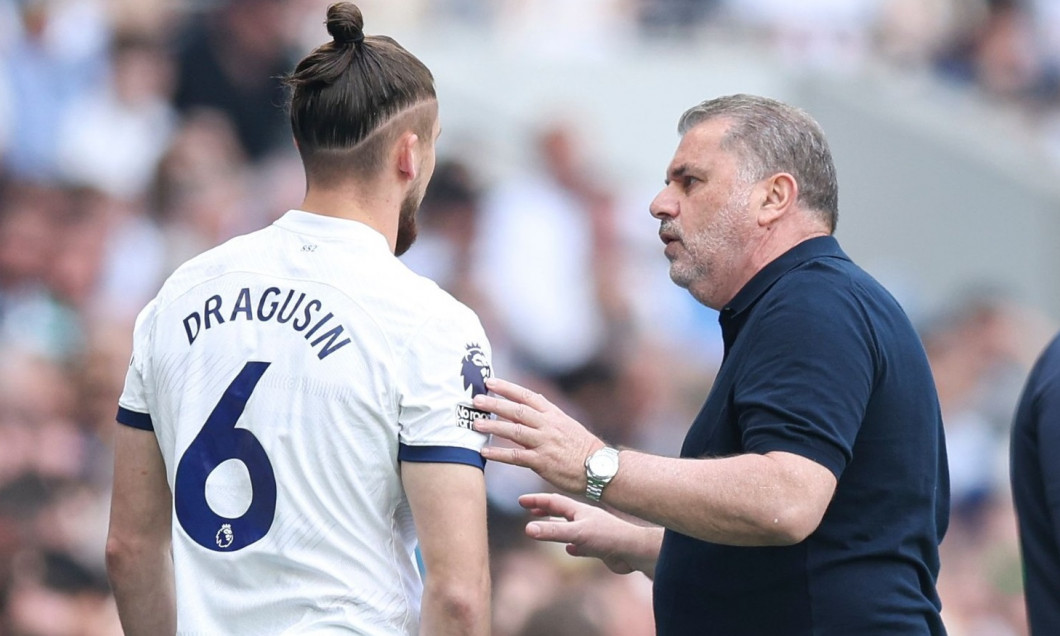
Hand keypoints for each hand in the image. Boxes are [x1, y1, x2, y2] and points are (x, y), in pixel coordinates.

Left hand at [472, 377, 600, 494]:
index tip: (490, 382)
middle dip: (495, 403)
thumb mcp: (566, 424)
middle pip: (517, 410)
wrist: (598, 468)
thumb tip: (527, 404)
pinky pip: (516, 456)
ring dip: (493, 427)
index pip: (527, 395)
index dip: (507, 388)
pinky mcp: (542, 462)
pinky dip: (498, 454)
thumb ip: (546, 415)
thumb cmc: (581, 447)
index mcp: (553, 414)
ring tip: (475, 424)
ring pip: (514, 431)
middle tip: (476, 399)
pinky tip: (484, 452)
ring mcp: (545, 443)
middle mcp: (548, 425)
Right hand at [518, 492, 658, 576]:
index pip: (553, 502)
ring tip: (544, 527)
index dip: (536, 501)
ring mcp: (592, 532)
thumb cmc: (608, 537)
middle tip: (528, 510)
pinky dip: (572, 546)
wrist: (635, 551)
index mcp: (579, 510)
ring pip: (570, 528)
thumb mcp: (576, 534)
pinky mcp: (599, 547)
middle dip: (543, 510)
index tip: (520, 501)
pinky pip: (581, 545)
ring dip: (556, 527)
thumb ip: (553, 532)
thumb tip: (527, 529)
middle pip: (560, 511)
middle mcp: (585, 518)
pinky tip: (570, 550)